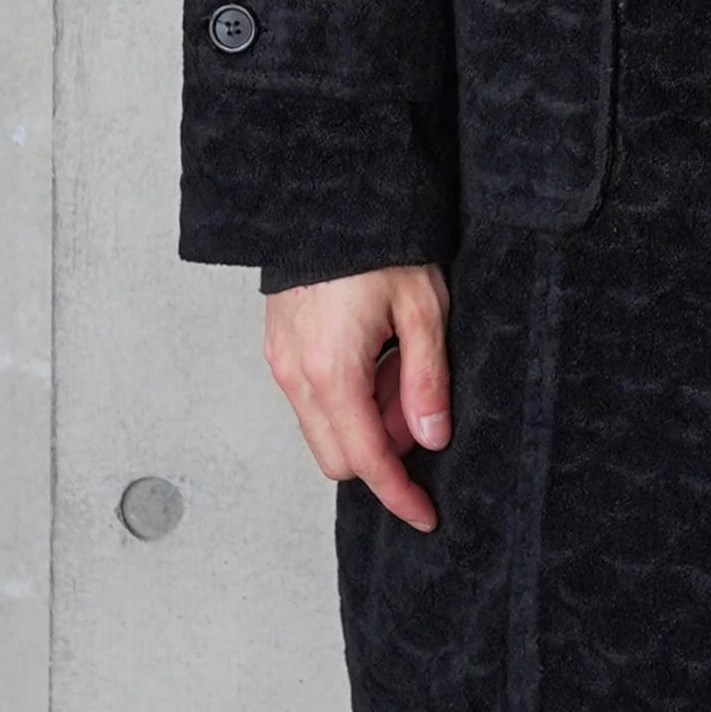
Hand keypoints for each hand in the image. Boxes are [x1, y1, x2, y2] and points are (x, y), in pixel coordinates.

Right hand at [264, 267, 452, 534]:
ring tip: (400, 368)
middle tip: (421, 406)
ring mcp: (281, 363)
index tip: (426, 515)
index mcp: (332, 372)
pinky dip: (348, 399)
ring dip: (367, 422)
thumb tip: (431, 438)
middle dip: (385, 452)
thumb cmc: (378, 245)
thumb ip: (427, 380)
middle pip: (338, 459)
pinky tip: (377, 358)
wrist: (326, 196)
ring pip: (324, 430)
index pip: (367, 461)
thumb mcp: (422, 309)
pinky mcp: (279, 349)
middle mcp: (296, 376)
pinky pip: (313, 401)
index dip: (399, 496)